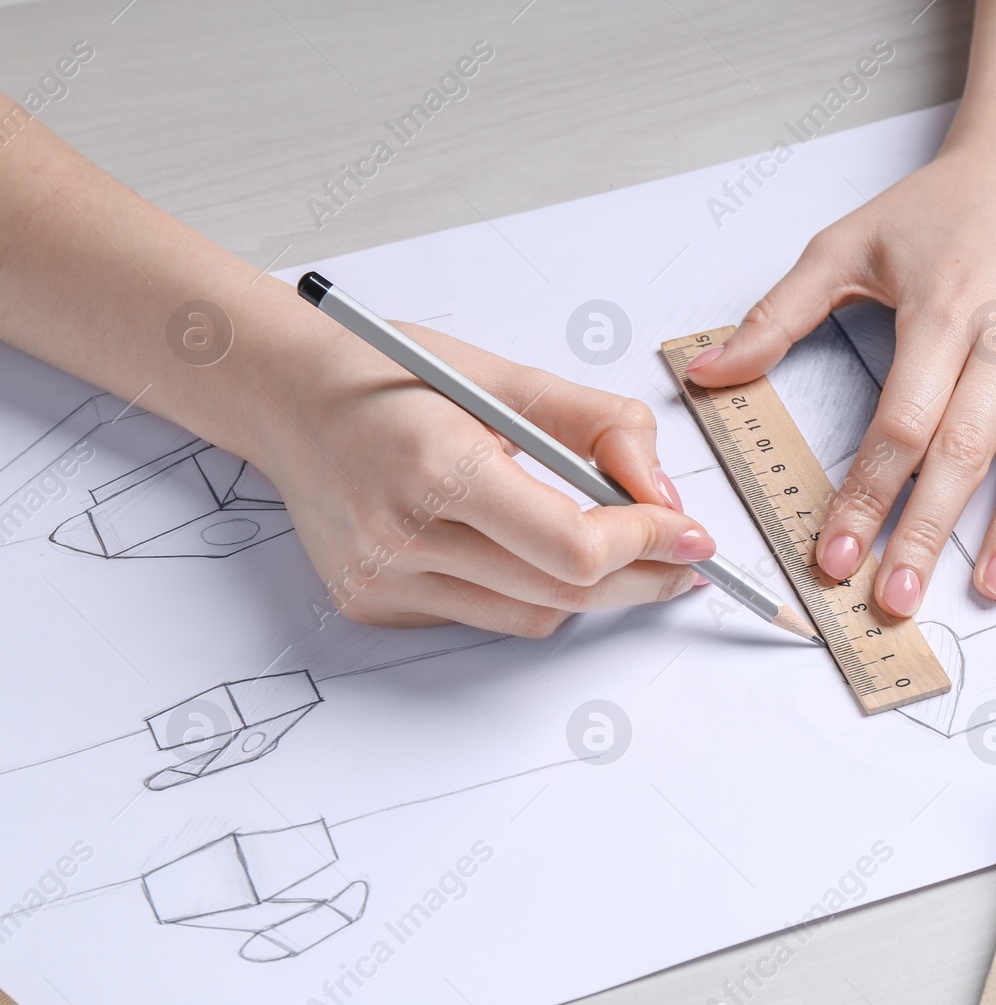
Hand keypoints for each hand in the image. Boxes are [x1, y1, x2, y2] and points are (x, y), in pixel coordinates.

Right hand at [251, 324, 710, 636]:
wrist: (285, 398)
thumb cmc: (392, 376)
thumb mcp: (504, 376)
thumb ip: (599, 428)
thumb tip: (663, 496)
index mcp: (436, 465)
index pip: (572, 547)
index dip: (648, 545)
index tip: (692, 533)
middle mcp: (400, 536)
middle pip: (563, 594)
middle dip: (643, 578)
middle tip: (686, 559)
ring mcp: (381, 581)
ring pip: (532, 618)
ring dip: (593, 592)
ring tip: (624, 553)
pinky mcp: (371, 605)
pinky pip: (485, 617)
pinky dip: (529, 593)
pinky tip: (529, 551)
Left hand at [685, 145, 995, 615]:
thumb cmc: (944, 206)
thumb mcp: (847, 243)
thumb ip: (776, 315)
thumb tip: (708, 374)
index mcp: (943, 305)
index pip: (899, 423)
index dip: (865, 497)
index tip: (836, 556)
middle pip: (965, 448)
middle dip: (928, 531)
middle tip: (900, 598)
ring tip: (989, 588)